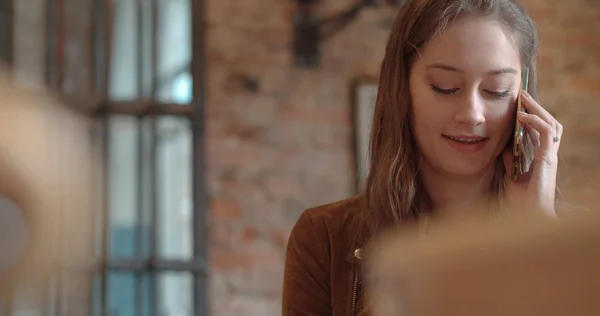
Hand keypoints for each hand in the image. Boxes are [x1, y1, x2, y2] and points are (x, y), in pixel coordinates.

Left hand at [502, 91, 562, 217]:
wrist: (528, 218)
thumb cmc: (522, 204)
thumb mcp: (512, 179)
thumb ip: (511, 163)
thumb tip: (505, 149)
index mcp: (541, 160)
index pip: (539, 133)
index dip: (530, 118)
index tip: (517, 107)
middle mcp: (548, 156)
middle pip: (548, 124)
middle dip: (536, 108)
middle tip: (521, 95)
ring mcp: (550, 157)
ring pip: (551, 124)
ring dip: (537, 109)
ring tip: (523, 99)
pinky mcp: (548, 159)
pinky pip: (547, 132)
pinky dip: (535, 121)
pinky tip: (521, 116)